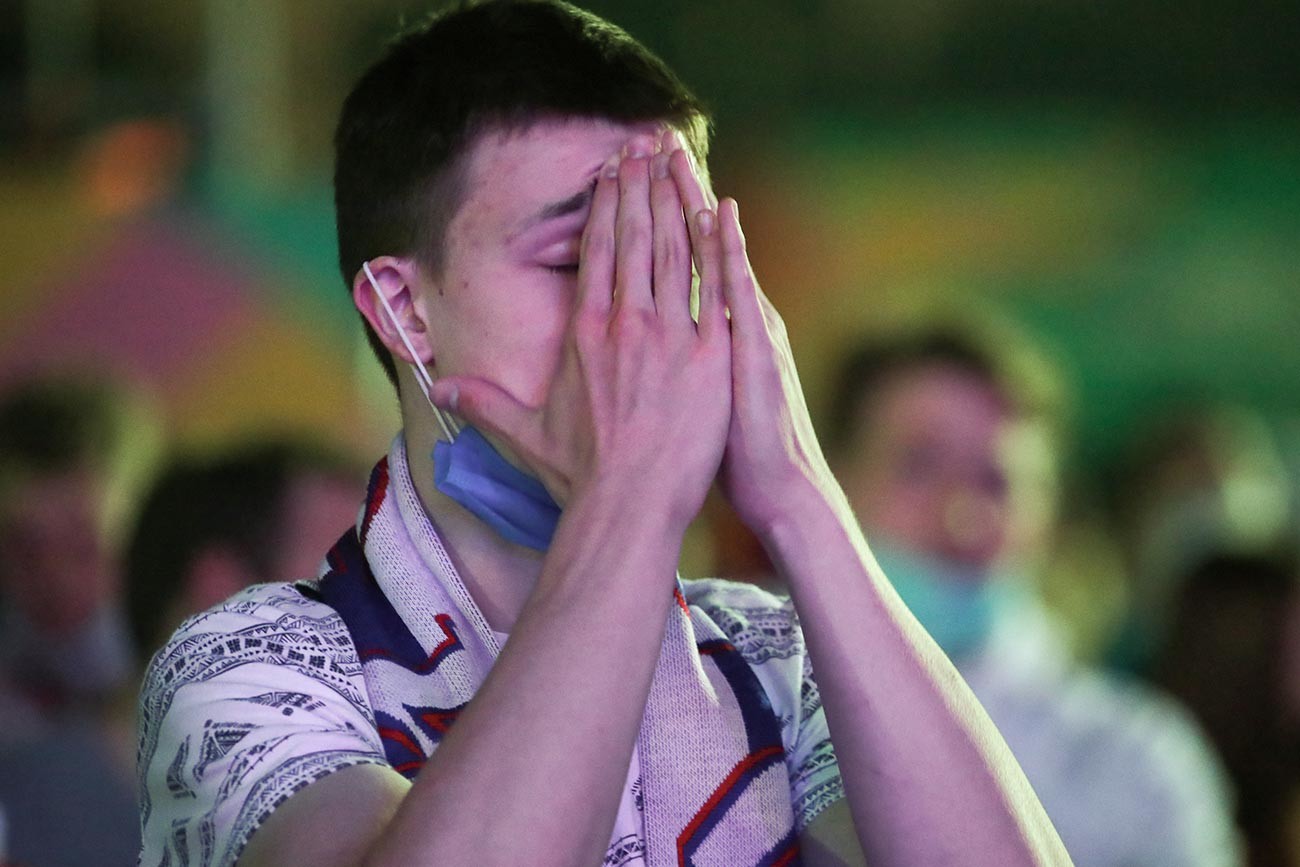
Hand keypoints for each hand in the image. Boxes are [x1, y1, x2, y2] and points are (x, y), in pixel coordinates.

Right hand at [430, 135, 731, 529]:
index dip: (606, 205)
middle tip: (646, 144)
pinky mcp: (711, 355)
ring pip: (674, 251)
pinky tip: (719, 211)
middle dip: (640, 185)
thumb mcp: (525, 434)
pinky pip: (716, 287)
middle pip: (635, 237)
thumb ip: (484, 402)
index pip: (597, 252)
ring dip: (675, 200)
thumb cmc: (581, 474)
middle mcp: (626, 323)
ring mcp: (673, 336)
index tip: (612, 170)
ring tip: (677, 162)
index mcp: (585, 333)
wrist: (630, 505)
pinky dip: (716, 245)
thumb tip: (439, 388)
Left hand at [666, 135, 831, 534]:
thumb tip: (651, 346)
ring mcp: (748, 330)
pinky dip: (727, 252)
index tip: (638, 173)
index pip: (683, 258)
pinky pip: (736, 293)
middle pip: (697, 243)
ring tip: (678, 155)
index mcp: (716, 327)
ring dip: (695, 202)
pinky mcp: (756, 351)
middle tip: (655, 138)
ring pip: (715, 254)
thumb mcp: (702, 400)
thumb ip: (682, 364)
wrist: (781, 488)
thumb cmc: (733, 452)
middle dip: (674, 190)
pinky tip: (717, 216)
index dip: (662, 215)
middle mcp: (734, 317)